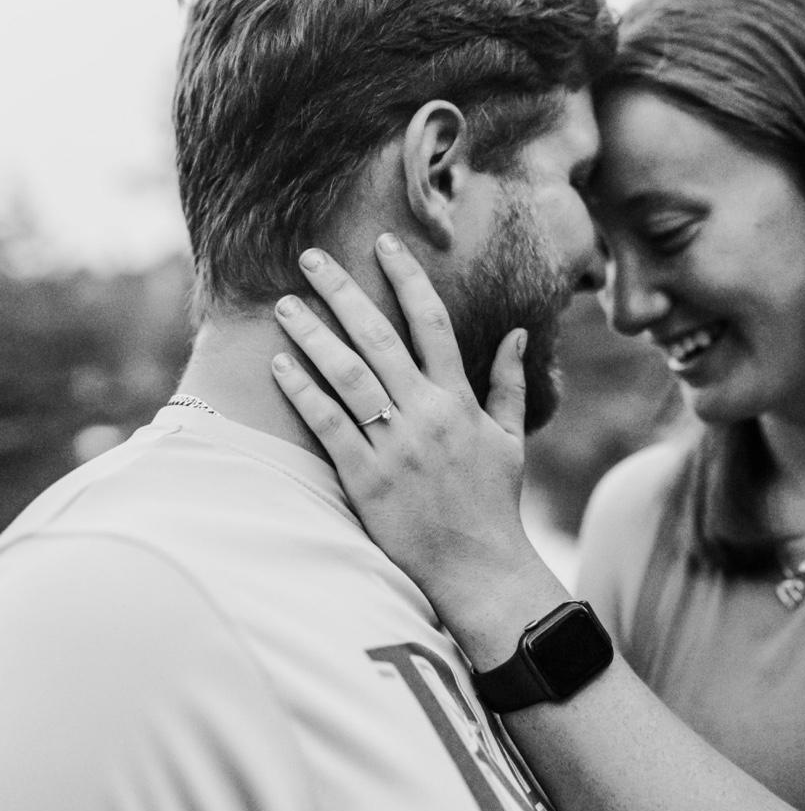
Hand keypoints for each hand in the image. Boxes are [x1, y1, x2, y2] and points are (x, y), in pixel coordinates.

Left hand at [270, 234, 550, 617]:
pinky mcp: (366, 478)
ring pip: (347, 375)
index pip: (432, 321)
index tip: (383, 243)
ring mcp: (395, 445)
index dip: (406, 277)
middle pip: (378, 337)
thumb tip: (518, 333)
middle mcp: (426, 413)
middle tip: (311, 257)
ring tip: (285, 305)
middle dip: (343, 291)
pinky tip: (279, 365)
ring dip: (313, 334)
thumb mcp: (510, 438)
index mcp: (459, 399)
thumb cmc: (493, 502)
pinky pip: (328, 425)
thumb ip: (510, 382)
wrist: (479, 567)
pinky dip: (303, 392)